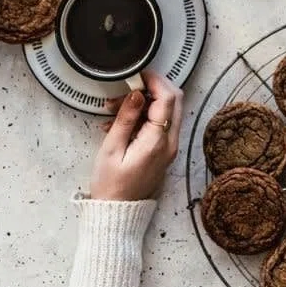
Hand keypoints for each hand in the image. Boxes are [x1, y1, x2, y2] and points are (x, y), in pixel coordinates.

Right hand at [91, 70, 183, 200]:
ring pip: (167, 112)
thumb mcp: (112, 149)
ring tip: (114, 109)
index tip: (139, 74)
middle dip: (153, 88)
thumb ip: (126, 118)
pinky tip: (119, 123)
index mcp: (158, 141)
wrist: (117, 212)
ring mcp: (170, 147)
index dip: (155, 81)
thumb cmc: (111, 185)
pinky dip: (144, 117)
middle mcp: (170, 143)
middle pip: (174, 102)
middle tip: (128, 87)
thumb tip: (137, 93)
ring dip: (145, 103)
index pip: (167, 99)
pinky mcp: (164, 151)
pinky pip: (160, 125)